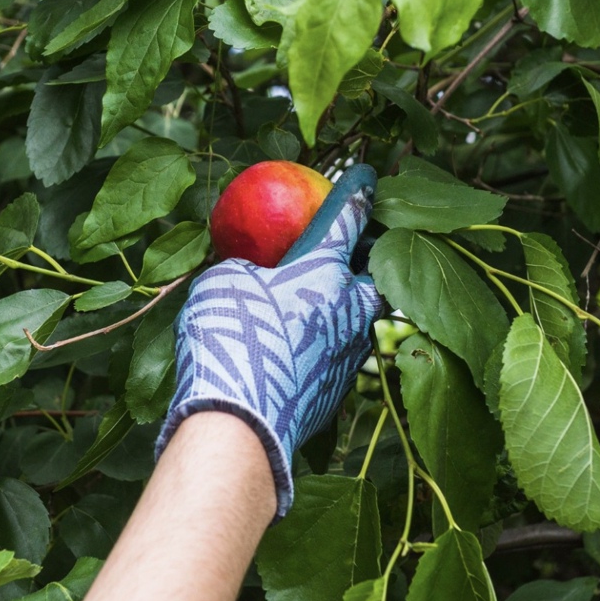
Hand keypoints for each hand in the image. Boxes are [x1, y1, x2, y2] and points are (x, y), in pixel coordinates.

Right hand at [155, 163, 382, 517]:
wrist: (240, 423)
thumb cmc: (228, 339)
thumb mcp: (222, 283)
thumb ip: (246, 268)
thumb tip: (251, 271)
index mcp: (323, 269)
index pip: (348, 216)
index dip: (357, 191)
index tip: (366, 176)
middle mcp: (348, 308)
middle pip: (377, 276)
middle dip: (370, 262)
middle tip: (352, 256)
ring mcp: (349, 353)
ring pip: (363, 321)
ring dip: (349, 309)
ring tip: (324, 307)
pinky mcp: (339, 391)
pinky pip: (343, 358)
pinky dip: (329, 347)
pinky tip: (305, 352)